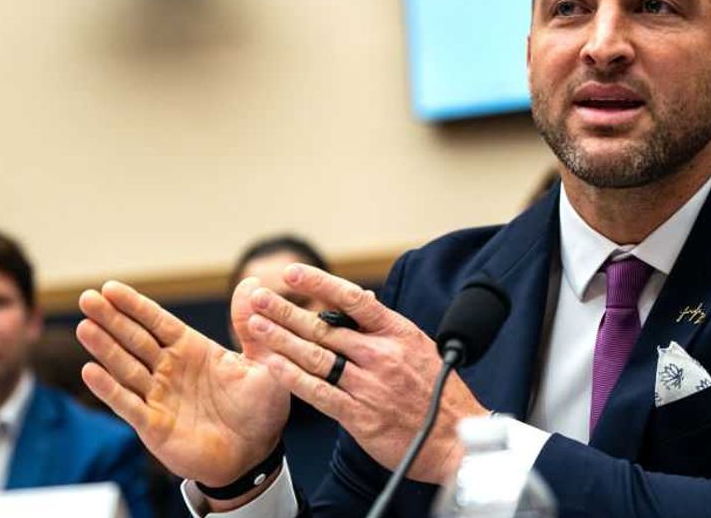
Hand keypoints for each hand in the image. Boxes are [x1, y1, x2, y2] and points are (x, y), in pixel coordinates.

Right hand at [76, 279, 289, 487]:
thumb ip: (250, 325)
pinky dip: (108, 389)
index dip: (134, 305)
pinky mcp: (153, 425)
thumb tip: (251, 282)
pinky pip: (127, 404)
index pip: (157, 322)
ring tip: (85, 327)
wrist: (257, 455)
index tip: (111, 288)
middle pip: (134, 339)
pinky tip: (90, 371)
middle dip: (111, 319)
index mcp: (193, 350)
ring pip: (125, 367)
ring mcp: (159, 396)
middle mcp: (170, 369)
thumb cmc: (261, 409)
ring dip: (104, 348)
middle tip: (87, 298)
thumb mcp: (262, 361)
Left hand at [243, 264, 487, 483]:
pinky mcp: (359, 415)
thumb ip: (386, 327)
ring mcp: (368, 385)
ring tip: (254, 325)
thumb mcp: (419, 347)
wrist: (456, 438)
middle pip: (324, 327)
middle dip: (285, 311)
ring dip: (280, 339)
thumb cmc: (440, 393)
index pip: (352, 299)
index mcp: (397, 333)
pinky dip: (291, 378)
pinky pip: (317, 393)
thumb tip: (363, 299)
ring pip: (315, 357)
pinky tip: (270, 365)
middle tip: (257, 297)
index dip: (319, 283)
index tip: (291, 272)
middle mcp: (380, 355)